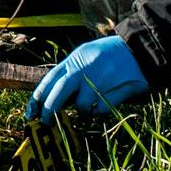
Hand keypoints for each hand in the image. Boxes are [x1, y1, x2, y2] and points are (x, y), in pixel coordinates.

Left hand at [27, 35, 149, 120]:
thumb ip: (70, 71)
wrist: (139, 48)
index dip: (39, 97)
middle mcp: (85, 67)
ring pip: (81, 103)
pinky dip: (97, 112)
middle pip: (60, 91)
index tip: (31, 112)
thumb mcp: (86, 55)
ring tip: (85, 110)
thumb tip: (51, 95)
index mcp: (76, 58)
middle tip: (47, 122)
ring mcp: (102, 78)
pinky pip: (100, 108)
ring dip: (81, 111)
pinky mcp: (116, 88)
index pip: (50, 78)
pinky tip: (100, 106)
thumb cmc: (109, 54)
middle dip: (50, 110)